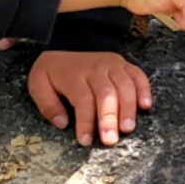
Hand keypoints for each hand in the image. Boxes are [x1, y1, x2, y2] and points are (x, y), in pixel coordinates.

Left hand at [27, 49, 151, 145]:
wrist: (68, 42)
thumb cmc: (55, 70)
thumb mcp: (38, 84)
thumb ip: (47, 105)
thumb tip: (63, 124)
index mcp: (73, 76)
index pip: (82, 100)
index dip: (85, 122)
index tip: (86, 141)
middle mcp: (96, 69)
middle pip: (106, 94)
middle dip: (109, 118)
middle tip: (111, 140)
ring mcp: (112, 65)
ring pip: (125, 85)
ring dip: (128, 108)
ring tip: (128, 128)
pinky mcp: (124, 64)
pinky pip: (138, 75)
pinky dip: (144, 90)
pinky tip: (145, 106)